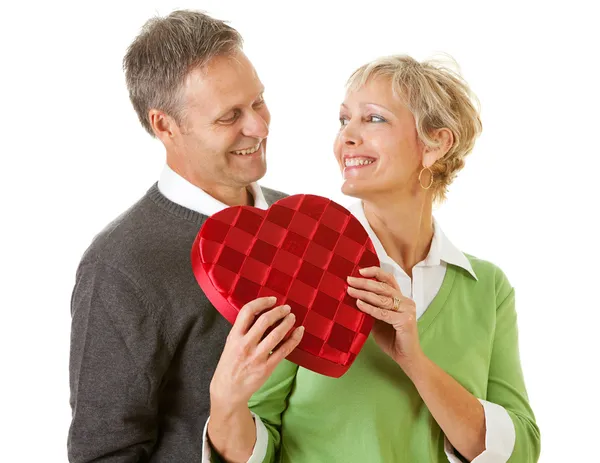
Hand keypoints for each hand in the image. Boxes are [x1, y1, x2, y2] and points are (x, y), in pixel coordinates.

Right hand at [209, 296, 303, 412]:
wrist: (228, 390)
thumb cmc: (230, 364)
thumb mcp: (230, 343)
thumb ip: (243, 330)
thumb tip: (262, 313)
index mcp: (234, 336)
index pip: (247, 311)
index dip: (262, 302)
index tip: (272, 299)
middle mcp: (245, 345)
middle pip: (265, 321)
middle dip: (278, 311)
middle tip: (286, 308)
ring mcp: (257, 357)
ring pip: (276, 334)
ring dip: (287, 323)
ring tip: (292, 317)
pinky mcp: (267, 367)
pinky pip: (284, 350)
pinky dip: (294, 339)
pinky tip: (299, 332)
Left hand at [347, 267, 422, 368]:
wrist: (406, 358)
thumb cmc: (392, 339)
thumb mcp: (378, 320)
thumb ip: (371, 308)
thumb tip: (353, 297)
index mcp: (400, 298)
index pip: (389, 279)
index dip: (375, 272)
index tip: (360, 270)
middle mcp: (406, 302)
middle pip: (383, 287)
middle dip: (364, 282)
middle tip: (349, 280)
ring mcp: (407, 310)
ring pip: (382, 298)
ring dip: (364, 293)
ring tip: (350, 291)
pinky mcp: (406, 321)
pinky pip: (383, 313)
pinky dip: (370, 308)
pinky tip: (359, 304)